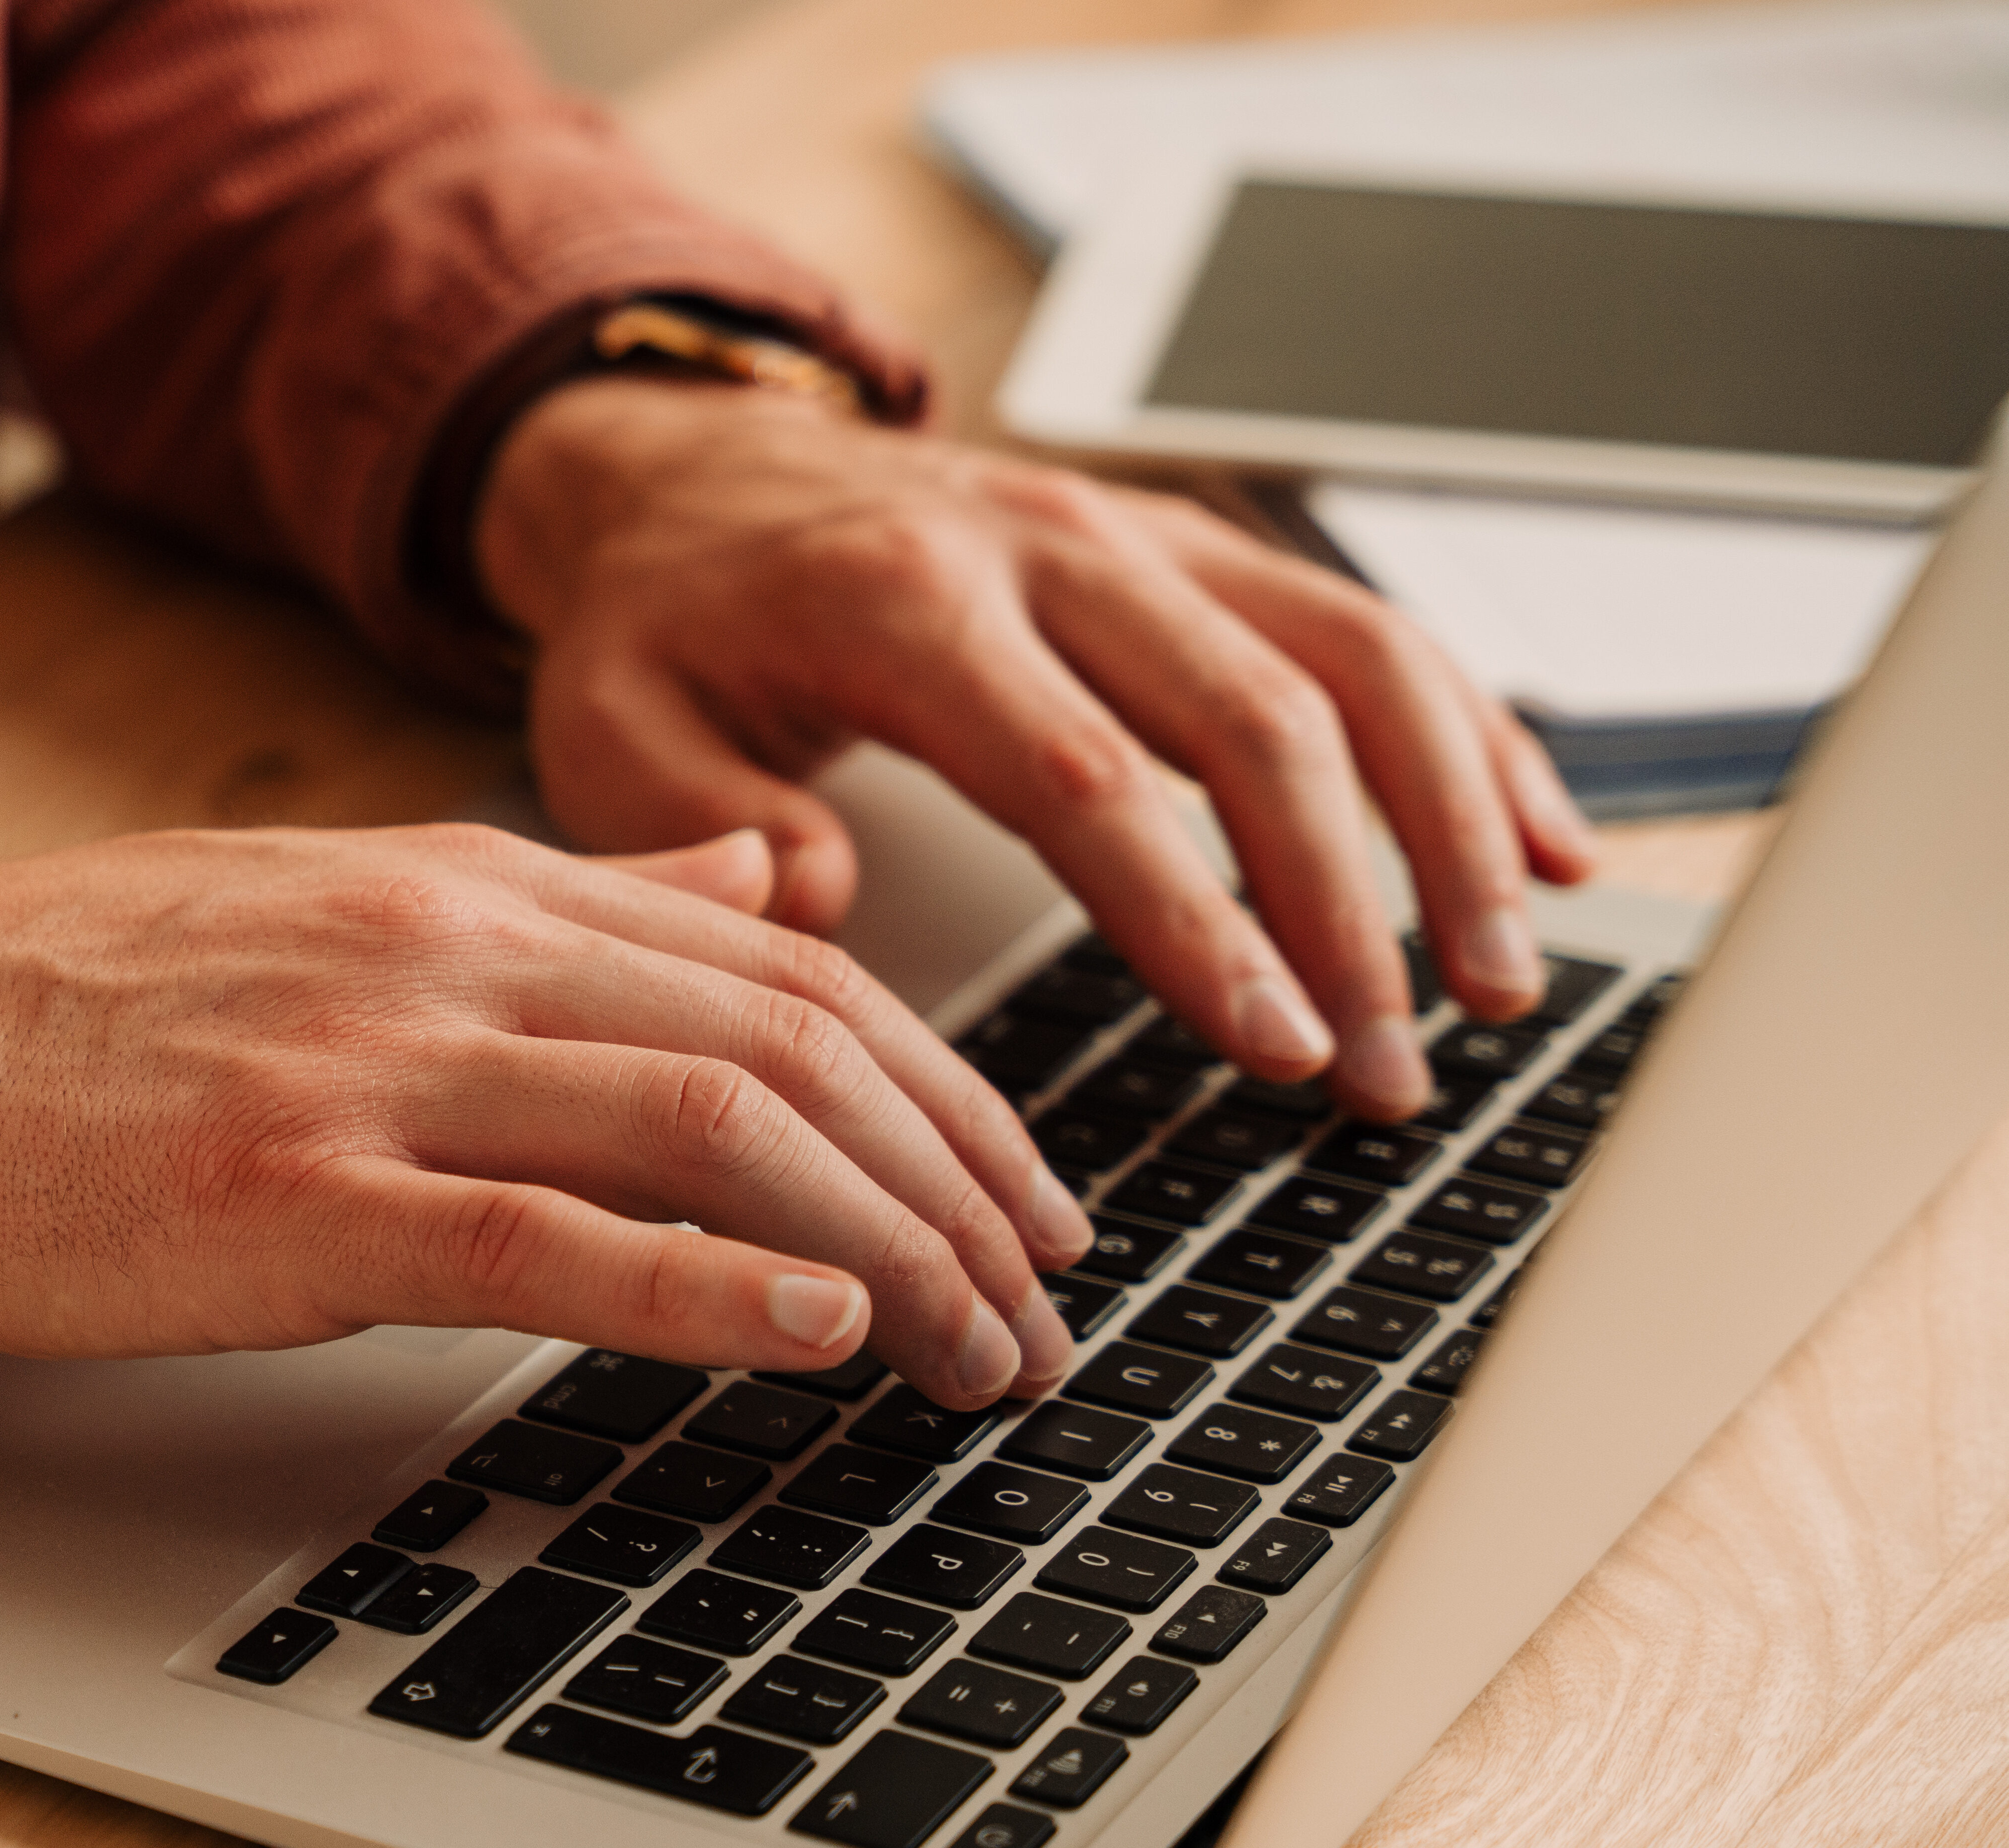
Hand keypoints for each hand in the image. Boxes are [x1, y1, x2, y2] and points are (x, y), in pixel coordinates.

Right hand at [0, 823, 1098, 1407]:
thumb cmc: (53, 1009)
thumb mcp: (331, 902)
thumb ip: (555, 900)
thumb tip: (749, 884)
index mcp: (458, 885)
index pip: (784, 967)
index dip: (945, 1086)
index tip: (1022, 1193)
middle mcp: (445, 952)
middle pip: (794, 1047)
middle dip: (961, 1181)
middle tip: (1043, 1301)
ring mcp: (371, 1068)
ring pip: (715, 1130)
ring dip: (885, 1246)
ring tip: (976, 1347)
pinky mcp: (293, 1197)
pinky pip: (551, 1236)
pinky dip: (710, 1289)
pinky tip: (814, 1337)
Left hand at [474, 377, 1601, 1120]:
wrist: (682, 470)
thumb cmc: (659, 623)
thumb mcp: (609, 727)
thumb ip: (694, 823)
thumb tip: (816, 898)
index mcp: (907, 606)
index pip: (1092, 778)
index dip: (1201, 918)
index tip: (1281, 1043)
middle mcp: (1049, 549)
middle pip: (1256, 722)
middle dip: (1354, 908)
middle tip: (1394, 1074)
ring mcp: (1138, 534)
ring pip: (1350, 659)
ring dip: (1447, 824)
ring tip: (1496, 983)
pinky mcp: (1193, 545)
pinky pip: (1364, 628)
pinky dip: (1468, 736)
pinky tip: (1541, 844)